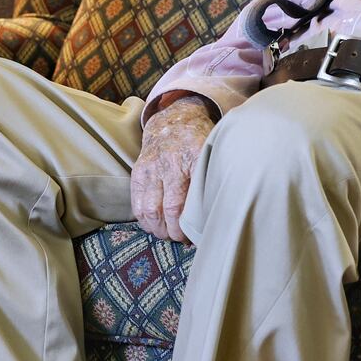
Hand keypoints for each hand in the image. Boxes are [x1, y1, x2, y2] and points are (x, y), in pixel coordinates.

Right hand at [131, 95, 215, 242]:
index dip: (190, 226)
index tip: (197, 236)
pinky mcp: (138, 172)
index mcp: (193, 159)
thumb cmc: (200, 143)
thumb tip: (222, 214)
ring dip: (158, 229)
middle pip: (167, 210)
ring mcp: (151, 168)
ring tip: (168, 235)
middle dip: (174, 232)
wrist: (174, 120)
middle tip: (182, 240)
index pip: (188, 202)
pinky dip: (145, 220)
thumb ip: (216, 178)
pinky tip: (154, 226)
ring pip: (149, 210)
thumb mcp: (214, 154)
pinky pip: (137, 203)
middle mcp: (169, 163)